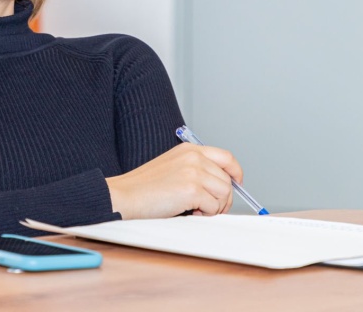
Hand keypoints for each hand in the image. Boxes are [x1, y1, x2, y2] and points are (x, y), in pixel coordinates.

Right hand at [105, 143, 242, 218]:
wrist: (125, 196)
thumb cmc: (145, 187)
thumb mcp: (173, 168)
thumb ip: (197, 170)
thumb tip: (224, 186)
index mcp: (189, 149)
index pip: (226, 157)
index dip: (235, 173)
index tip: (237, 185)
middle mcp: (194, 157)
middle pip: (227, 180)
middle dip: (223, 199)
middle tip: (208, 208)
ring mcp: (193, 171)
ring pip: (224, 194)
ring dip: (213, 207)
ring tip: (194, 208)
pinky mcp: (192, 189)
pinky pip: (213, 207)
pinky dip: (204, 214)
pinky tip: (188, 210)